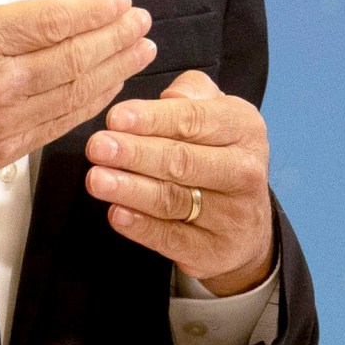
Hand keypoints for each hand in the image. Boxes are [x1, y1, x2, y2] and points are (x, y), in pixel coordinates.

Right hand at [0, 0, 155, 215]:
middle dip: (115, 37)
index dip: (92, 10)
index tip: (118, 0)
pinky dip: (89, 104)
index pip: (50, 21)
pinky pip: (58, 124)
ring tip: (140, 50)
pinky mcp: (2, 150)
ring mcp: (2, 121)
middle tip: (141, 22)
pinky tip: (107, 88)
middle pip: (74, 56)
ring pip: (74, 91)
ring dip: (114, 69)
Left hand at [83, 70, 274, 295]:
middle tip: (98, 147)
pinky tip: (116, 213)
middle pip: (182, 161)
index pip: (194, 119)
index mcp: (245, 128)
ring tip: (96, 179)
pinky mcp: (214, 251)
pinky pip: (171, 237)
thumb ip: (192, 93)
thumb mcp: (216, 114)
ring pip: (173, 200)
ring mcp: (232, 216)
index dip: (153, 119)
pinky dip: (141, 226)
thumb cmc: (217, 155)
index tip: (115, 118)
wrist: (247, 225)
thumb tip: (169, 97)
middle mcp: (244, 171)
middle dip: (135, 153)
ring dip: (130, 189)